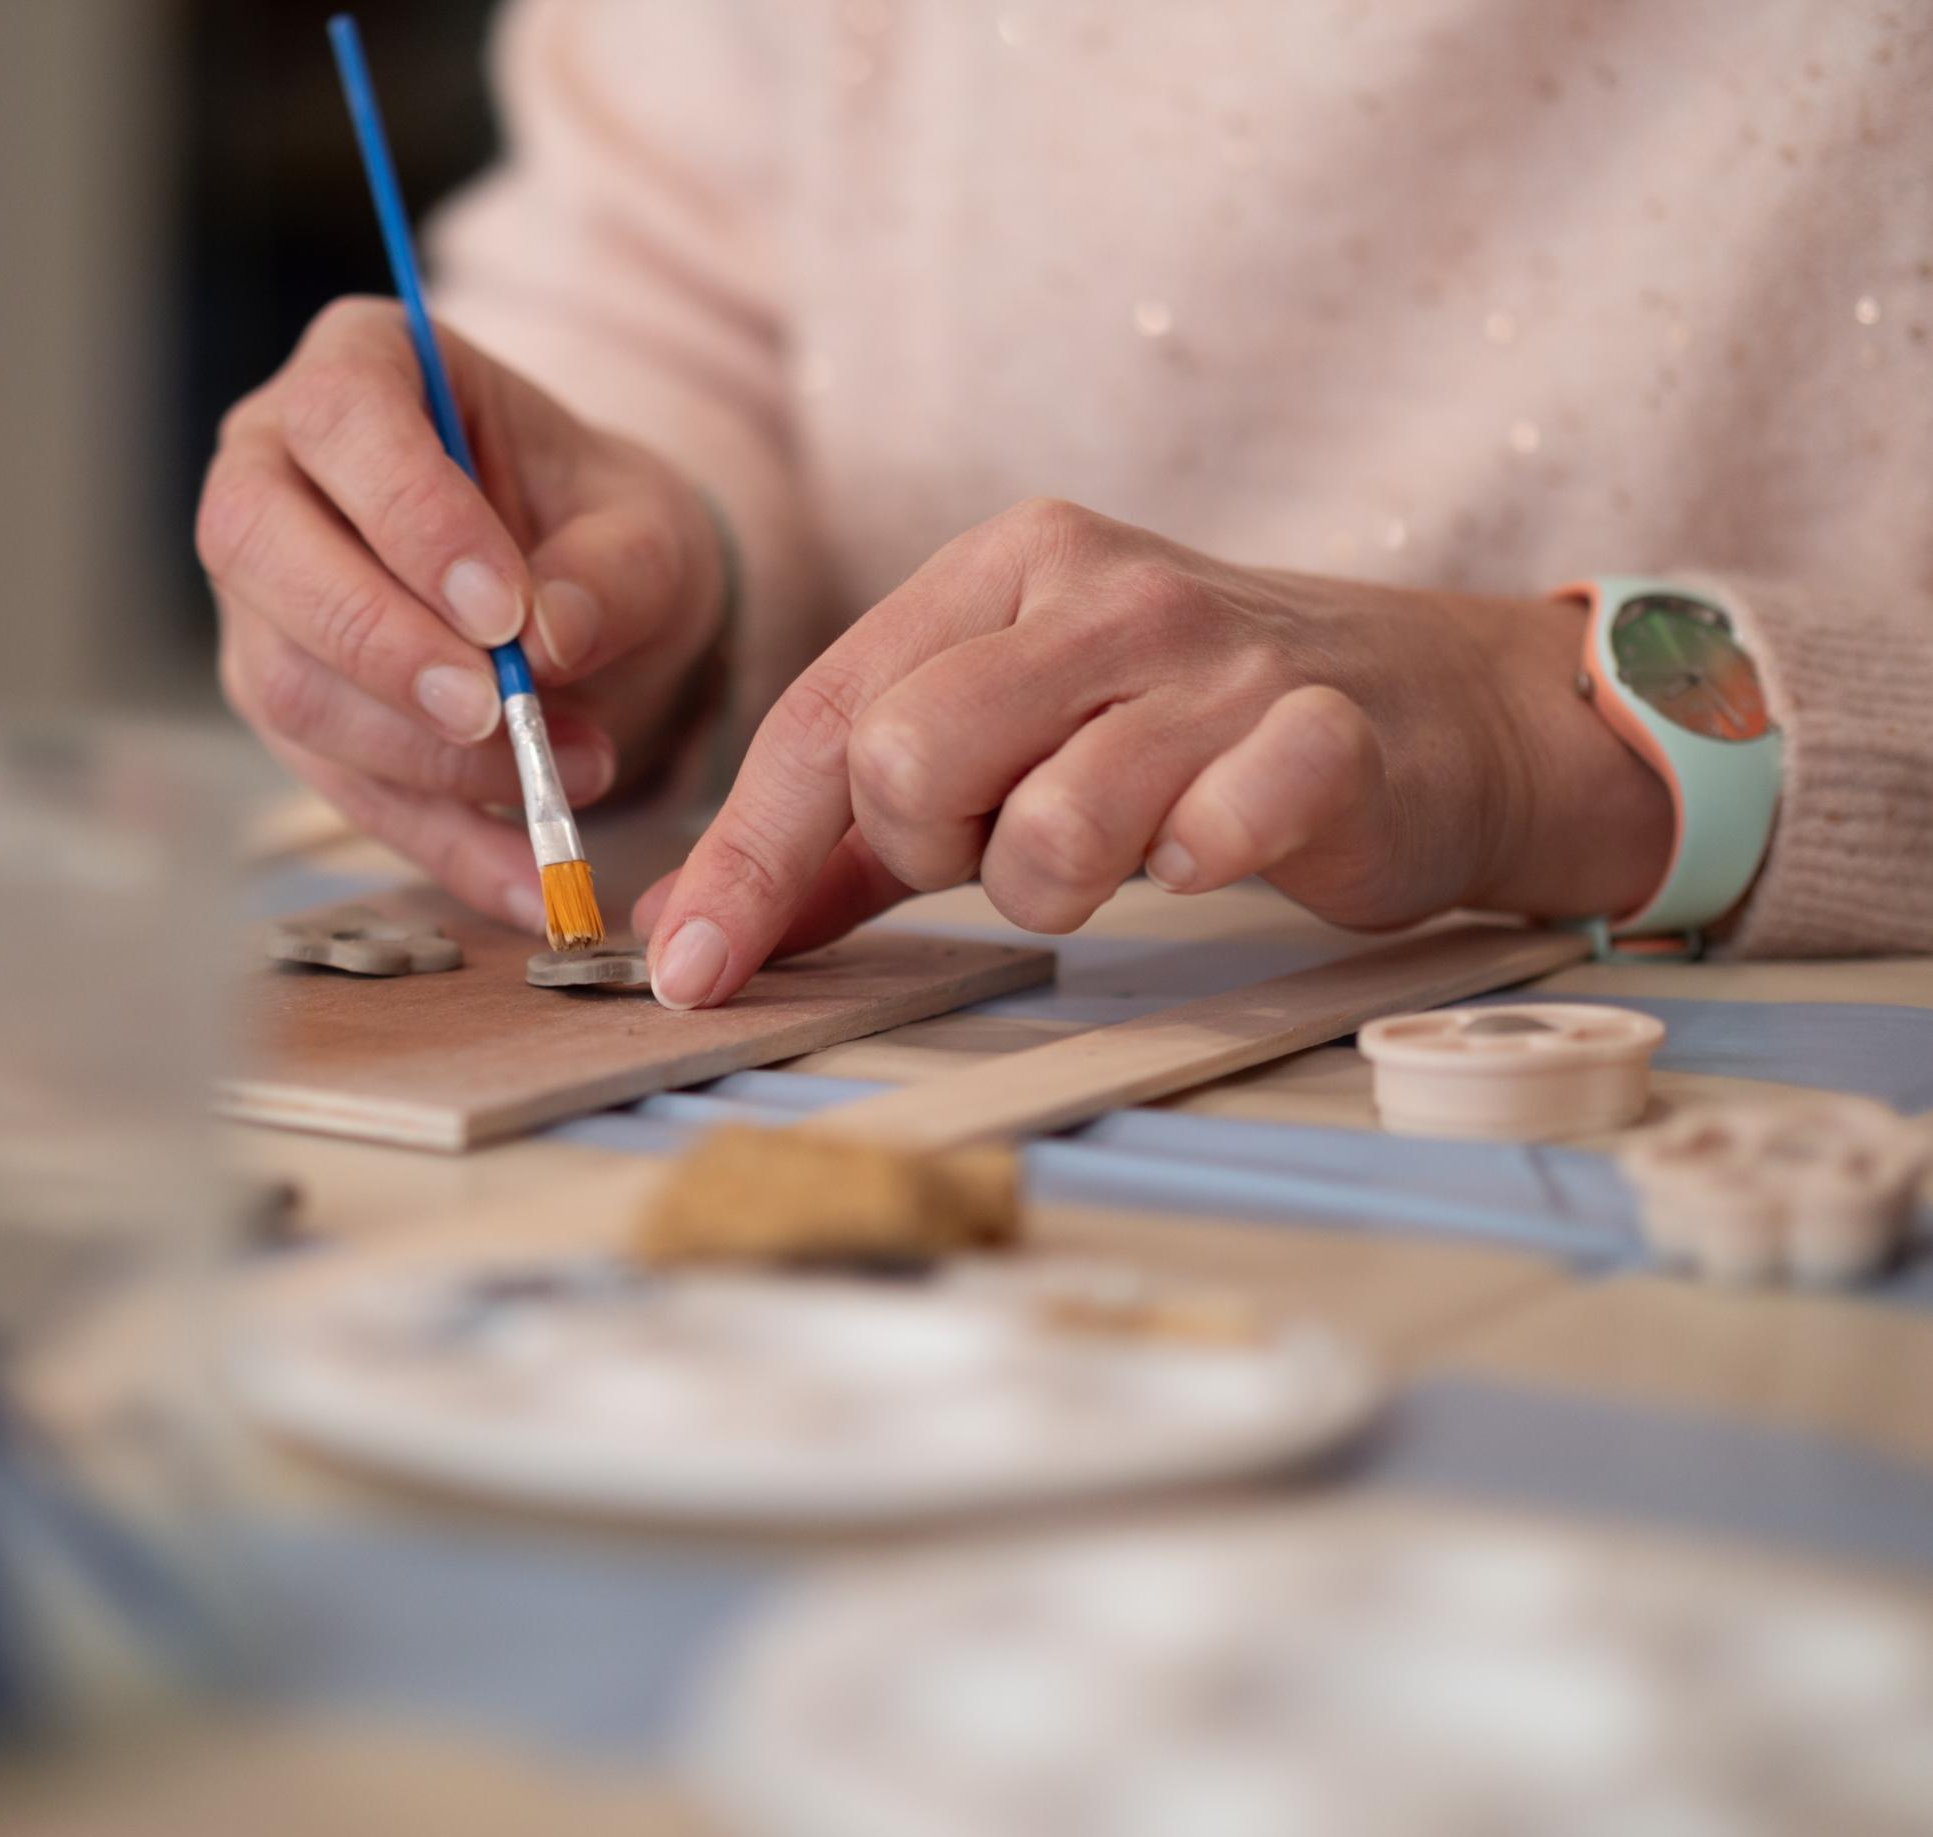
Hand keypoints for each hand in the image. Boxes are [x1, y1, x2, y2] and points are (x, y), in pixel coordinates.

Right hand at [201, 297, 725, 929]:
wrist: (589, 597)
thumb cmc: (600, 524)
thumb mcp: (646, 527)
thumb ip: (612, 570)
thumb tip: (547, 642)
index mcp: (358, 369)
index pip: (343, 419)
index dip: (410, 516)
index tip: (503, 607)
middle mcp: (273, 470)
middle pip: (258, 545)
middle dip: (379, 643)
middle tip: (494, 713)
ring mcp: (260, 598)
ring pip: (288, 682)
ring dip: (427, 754)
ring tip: (568, 771)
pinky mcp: (284, 705)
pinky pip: (339, 786)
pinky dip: (442, 843)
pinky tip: (531, 877)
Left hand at [634, 500, 1671, 1008]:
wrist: (1439, 713)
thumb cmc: (1189, 733)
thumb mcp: (1006, 749)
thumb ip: (846, 837)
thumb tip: (689, 928)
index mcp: (1004, 570)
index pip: (825, 718)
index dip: (745, 859)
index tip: (694, 973)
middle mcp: (1100, 591)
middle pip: (904, 761)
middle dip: (931, 853)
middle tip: (1005, 847)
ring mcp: (1218, 657)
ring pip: (1046, 826)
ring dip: (1058, 885)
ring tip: (1122, 851)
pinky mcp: (1323, 733)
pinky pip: (1208, 839)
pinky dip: (1197, 870)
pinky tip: (1221, 847)